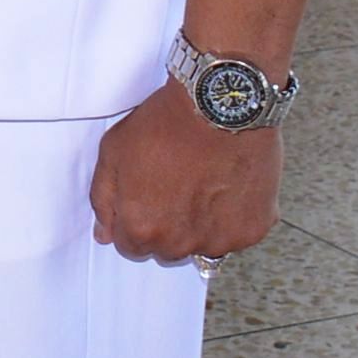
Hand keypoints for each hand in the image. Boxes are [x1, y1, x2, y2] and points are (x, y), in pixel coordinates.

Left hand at [89, 79, 280, 265]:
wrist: (218, 108)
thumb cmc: (164, 126)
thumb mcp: (112, 153)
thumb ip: (103, 199)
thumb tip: (105, 234)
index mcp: (142, 229)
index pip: (131, 247)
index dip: (135, 221)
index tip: (145, 199)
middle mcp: (181, 243)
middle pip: (167, 250)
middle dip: (166, 227)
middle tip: (174, 187)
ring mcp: (220, 240)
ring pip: (203, 245)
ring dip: (200, 226)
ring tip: (203, 184)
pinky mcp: (253, 229)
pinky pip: (236, 234)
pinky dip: (232, 217)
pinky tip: (227, 184)